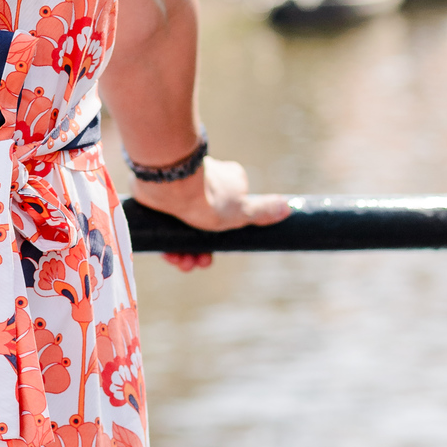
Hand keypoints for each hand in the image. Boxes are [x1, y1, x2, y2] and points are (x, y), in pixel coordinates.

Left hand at [129, 154, 289, 272]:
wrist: (167, 184)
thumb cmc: (207, 197)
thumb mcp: (241, 211)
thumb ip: (262, 212)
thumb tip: (288, 207)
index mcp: (226, 183)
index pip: (228, 213)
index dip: (223, 238)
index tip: (215, 253)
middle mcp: (202, 184)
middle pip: (203, 225)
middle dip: (201, 250)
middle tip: (198, 263)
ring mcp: (178, 190)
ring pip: (183, 228)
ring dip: (184, 252)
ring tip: (183, 263)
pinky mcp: (159, 196)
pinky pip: (164, 225)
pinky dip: (167, 242)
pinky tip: (169, 255)